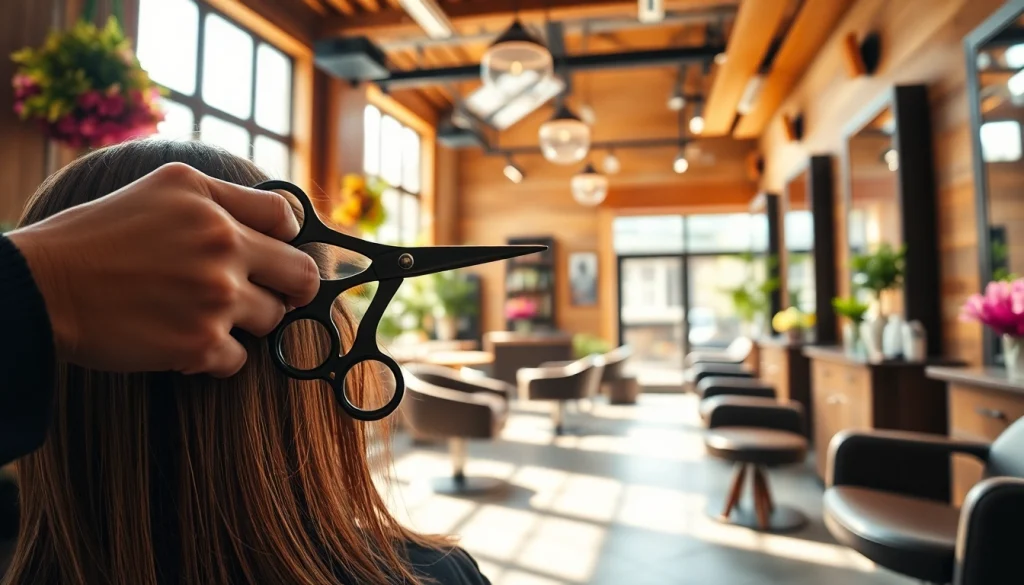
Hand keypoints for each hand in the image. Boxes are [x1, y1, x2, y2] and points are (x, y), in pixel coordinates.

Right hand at [7, 162, 319, 376]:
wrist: (41, 288)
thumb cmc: (97, 237)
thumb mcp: (163, 188)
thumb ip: (226, 197)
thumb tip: (283, 220)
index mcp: (212, 205)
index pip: (287, 219)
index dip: (285, 239)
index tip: (269, 253)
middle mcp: (222, 245)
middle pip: (302, 277)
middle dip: (288, 288)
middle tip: (262, 294)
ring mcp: (215, 297)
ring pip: (272, 320)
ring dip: (246, 322)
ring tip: (203, 315)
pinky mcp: (200, 343)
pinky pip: (239, 359)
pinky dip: (217, 356)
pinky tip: (184, 340)